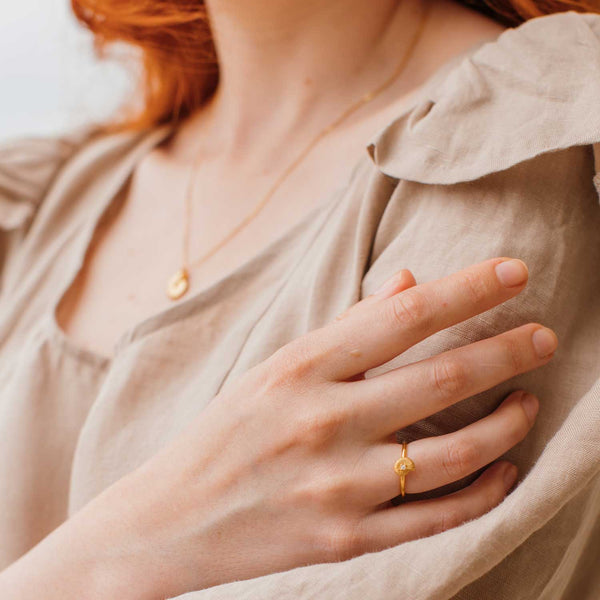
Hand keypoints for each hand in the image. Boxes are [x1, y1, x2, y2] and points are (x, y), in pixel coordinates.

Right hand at [0, 257, 556, 599]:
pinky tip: (506, 469)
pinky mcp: (347, 539)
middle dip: (506, 350)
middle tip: (545, 335)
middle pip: (440, 380)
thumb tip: (410, 282)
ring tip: (530, 400)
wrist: (171, 518)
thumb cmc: (224, 431)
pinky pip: (436, 517)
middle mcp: (324, 423)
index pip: (403, 317)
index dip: (465, 291)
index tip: (513, 272)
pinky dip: (484, 490)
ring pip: (453, 453)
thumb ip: (347, 326)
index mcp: (300, 368)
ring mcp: (338, 486)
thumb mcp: (273, 367)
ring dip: (506, 422)